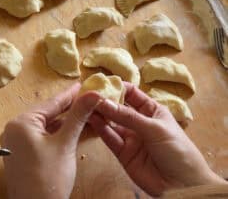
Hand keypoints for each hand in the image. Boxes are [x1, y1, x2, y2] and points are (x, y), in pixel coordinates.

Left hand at [0, 83, 99, 198]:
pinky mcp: (23, 152)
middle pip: (48, 114)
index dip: (70, 94)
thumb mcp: (65, 143)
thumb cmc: (50, 177)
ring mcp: (18, 142)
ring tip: (85, 111)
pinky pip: (43, 137)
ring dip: (66, 121)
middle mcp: (15, 129)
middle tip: (88, 98)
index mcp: (21, 123)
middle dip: (70, 108)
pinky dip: (58, 133)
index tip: (84, 84)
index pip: (51, 104)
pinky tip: (73, 128)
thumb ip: (78, 116)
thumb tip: (93, 93)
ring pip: (47, 126)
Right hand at [88, 82, 225, 195]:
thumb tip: (105, 102)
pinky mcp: (123, 153)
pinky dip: (101, 129)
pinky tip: (92, 120)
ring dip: (100, 114)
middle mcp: (140, 122)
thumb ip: (128, 117)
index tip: (104, 83)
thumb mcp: (155, 128)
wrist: (182, 186)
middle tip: (90, 94)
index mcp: (152, 111)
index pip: (133, 94)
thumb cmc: (177, 150)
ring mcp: (131, 137)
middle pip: (119, 108)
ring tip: (87, 106)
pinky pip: (110, 138)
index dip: (119, 88)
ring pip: (112, 123)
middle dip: (106, 101)